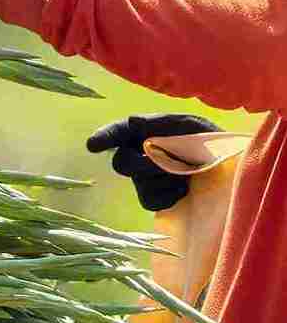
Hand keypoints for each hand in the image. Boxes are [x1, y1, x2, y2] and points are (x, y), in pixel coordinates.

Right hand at [87, 113, 221, 211]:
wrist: (231, 169)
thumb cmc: (210, 141)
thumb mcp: (191, 124)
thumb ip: (162, 123)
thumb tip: (134, 121)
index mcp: (145, 133)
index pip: (117, 133)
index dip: (103, 138)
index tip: (93, 146)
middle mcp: (139, 155)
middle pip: (121, 163)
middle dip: (141, 165)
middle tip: (162, 163)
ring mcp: (145, 179)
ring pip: (138, 183)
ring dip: (163, 179)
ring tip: (186, 175)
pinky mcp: (156, 198)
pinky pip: (151, 200)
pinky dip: (169, 194)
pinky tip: (184, 189)